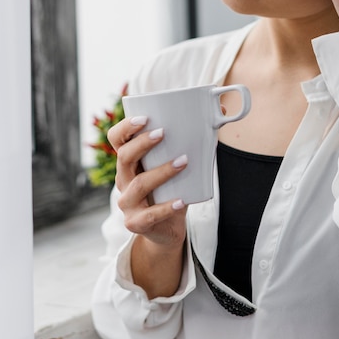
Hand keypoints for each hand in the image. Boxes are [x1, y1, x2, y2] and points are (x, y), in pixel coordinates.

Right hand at [108, 116, 187, 249]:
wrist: (166, 229)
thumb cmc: (172, 190)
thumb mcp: (177, 166)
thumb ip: (194, 140)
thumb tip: (222, 108)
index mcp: (129, 162)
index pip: (116, 140)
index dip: (125, 127)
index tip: (144, 117)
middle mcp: (123, 180)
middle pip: (124, 157)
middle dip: (142, 143)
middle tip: (163, 133)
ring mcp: (127, 203)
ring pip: (140, 184)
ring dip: (162, 171)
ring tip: (183, 161)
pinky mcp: (136, 223)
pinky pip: (151, 214)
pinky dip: (167, 207)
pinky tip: (181, 200)